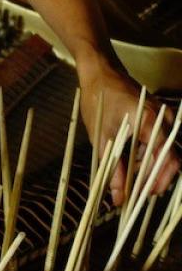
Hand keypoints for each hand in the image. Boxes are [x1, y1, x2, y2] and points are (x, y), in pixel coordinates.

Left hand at [78, 60, 178, 205]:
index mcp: (151, 122)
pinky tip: (132, 163)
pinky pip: (160, 142)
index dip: (159, 180)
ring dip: (151, 167)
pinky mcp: (159, 118)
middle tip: (139, 192)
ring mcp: (164, 117)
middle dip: (155, 178)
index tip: (146, 195)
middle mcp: (164, 119)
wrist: (100, 74)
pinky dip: (148, 155)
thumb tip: (118, 197)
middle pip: (170, 157)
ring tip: (132, 180)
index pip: (167, 158)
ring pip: (165, 151)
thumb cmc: (99, 100)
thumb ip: (112, 168)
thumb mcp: (101, 137)